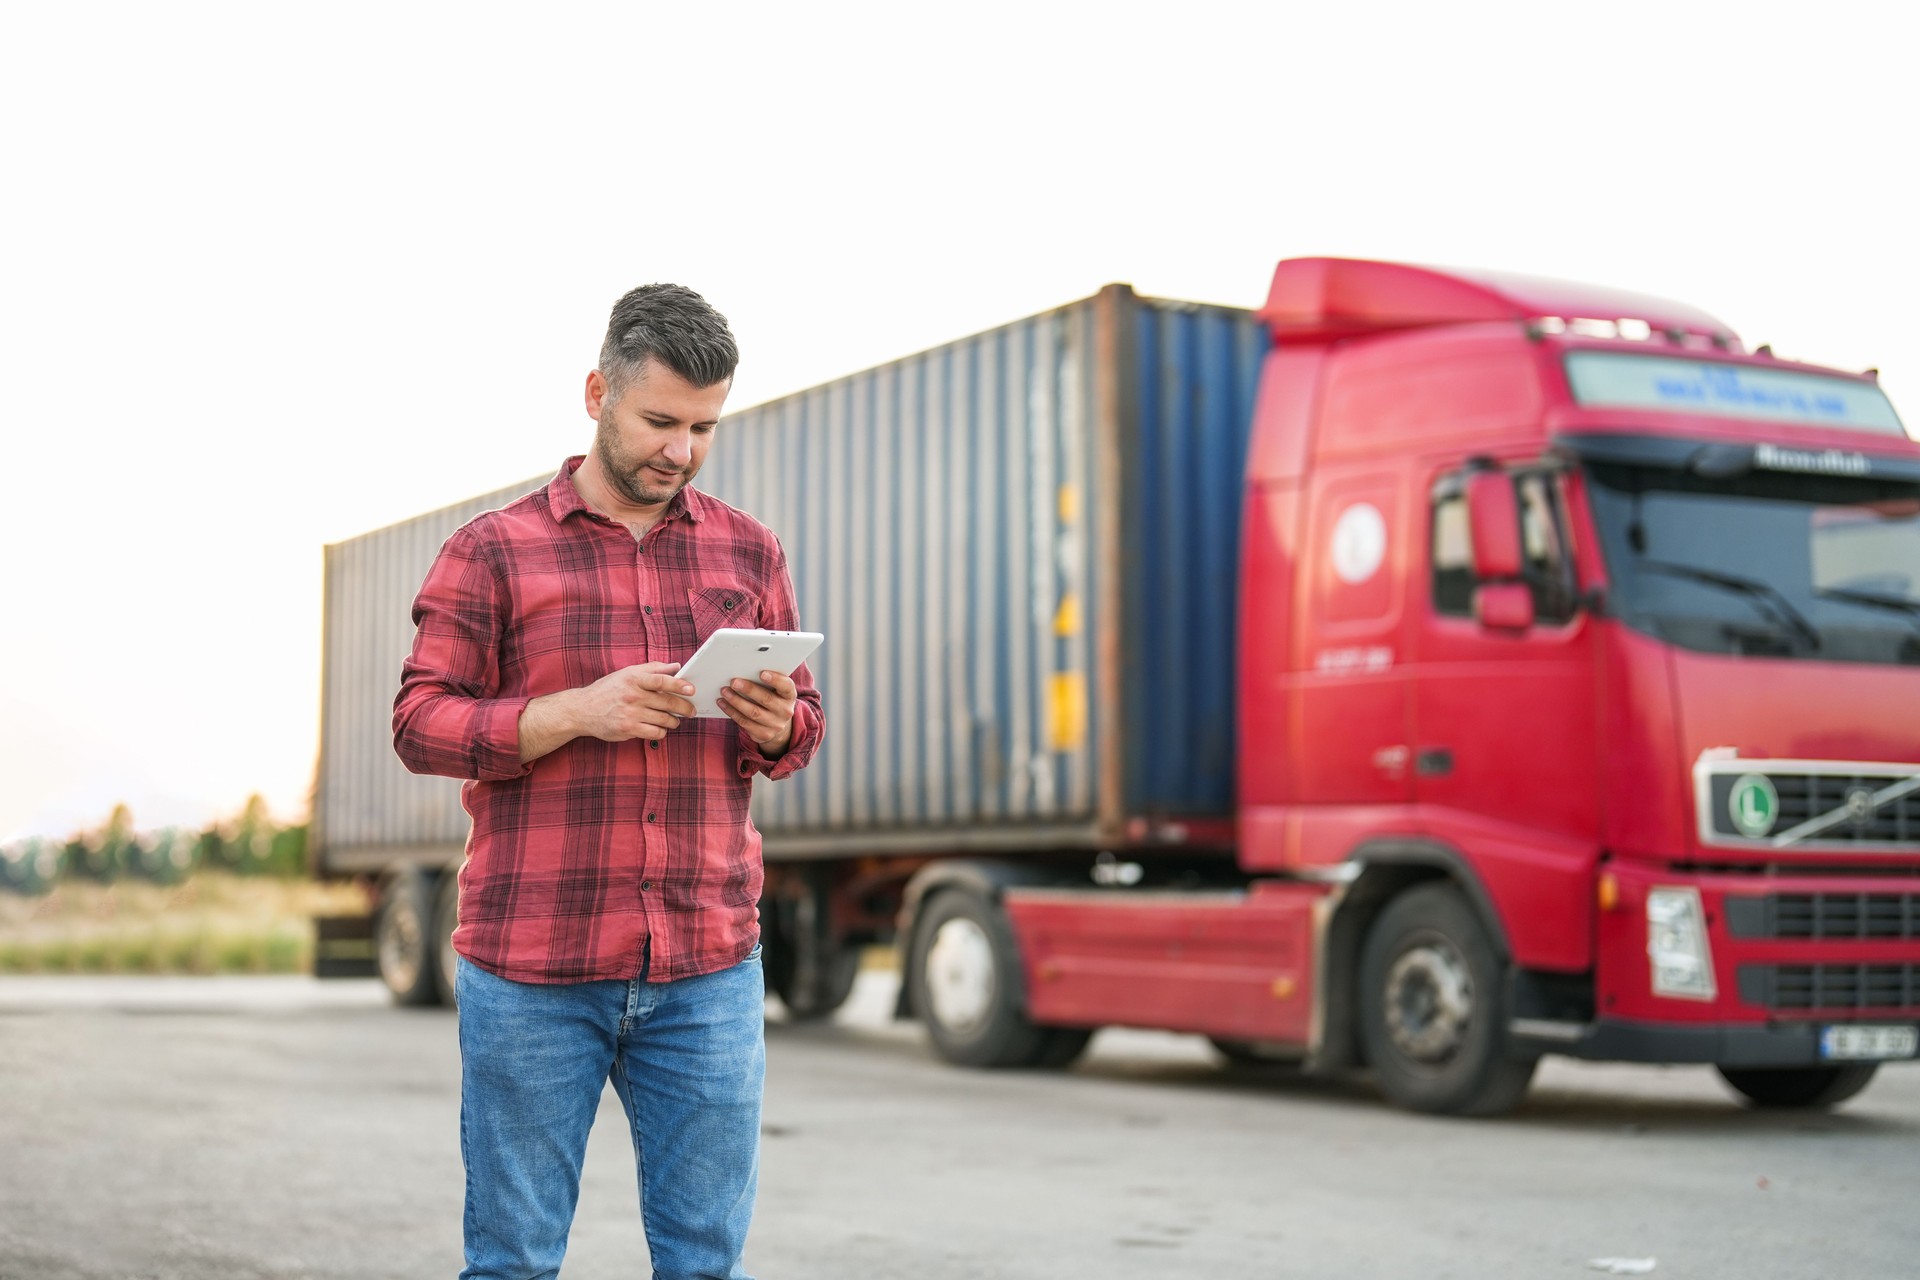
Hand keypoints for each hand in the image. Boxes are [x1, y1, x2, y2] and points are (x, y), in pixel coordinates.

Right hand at [575, 662, 697, 742]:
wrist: (583, 710)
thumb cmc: (607, 690)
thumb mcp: (627, 673)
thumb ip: (652, 669)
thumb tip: (676, 666)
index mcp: (633, 679)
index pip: (661, 681)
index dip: (679, 685)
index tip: (691, 689)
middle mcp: (632, 696)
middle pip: (668, 702)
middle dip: (684, 708)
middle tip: (691, 711)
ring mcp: (630, 713)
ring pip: (664, 719)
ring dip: (673, 721)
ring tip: (674, 720)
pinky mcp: (628, 729)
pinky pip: (655, 732)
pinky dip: (661, 732)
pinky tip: (660, 728)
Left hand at [719, 669, 797, 756]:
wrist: (776, 724)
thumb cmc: (772, 699)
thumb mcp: (775, 690)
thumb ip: (766, 682)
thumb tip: (744, 670)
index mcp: (789, 696)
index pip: (786, 686)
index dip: (775, 680)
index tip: (762, 673)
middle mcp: (785, 711)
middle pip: (766, 699)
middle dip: (749, 690)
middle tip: (734, 682)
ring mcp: (775, 725)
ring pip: (753, 712)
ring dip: (736, 701)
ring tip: (725, 691)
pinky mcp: (763, 734)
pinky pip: (744, 722)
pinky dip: (731, 712)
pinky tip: (723, 703)